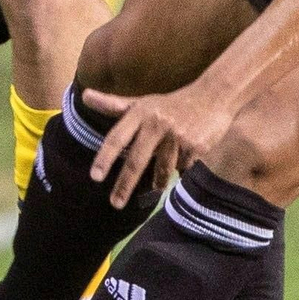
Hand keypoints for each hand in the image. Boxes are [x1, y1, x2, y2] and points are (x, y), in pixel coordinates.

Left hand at [83, 80, 237, 209]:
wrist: (214, 96)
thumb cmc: (170, 103)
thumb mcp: (142, 102)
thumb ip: (112, 104)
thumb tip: (84, 96)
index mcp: (141, 112)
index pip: (117, 137)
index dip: (105, 158)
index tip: (95, 177)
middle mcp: (157, 123)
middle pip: (136, 160)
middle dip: (124, 185)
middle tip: (115, 204)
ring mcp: (177, 136)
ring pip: (162, 170)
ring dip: (158, 182)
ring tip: (157, 187)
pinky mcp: (196, 146)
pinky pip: (183, 168)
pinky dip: (181, 168)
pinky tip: (186, 159)